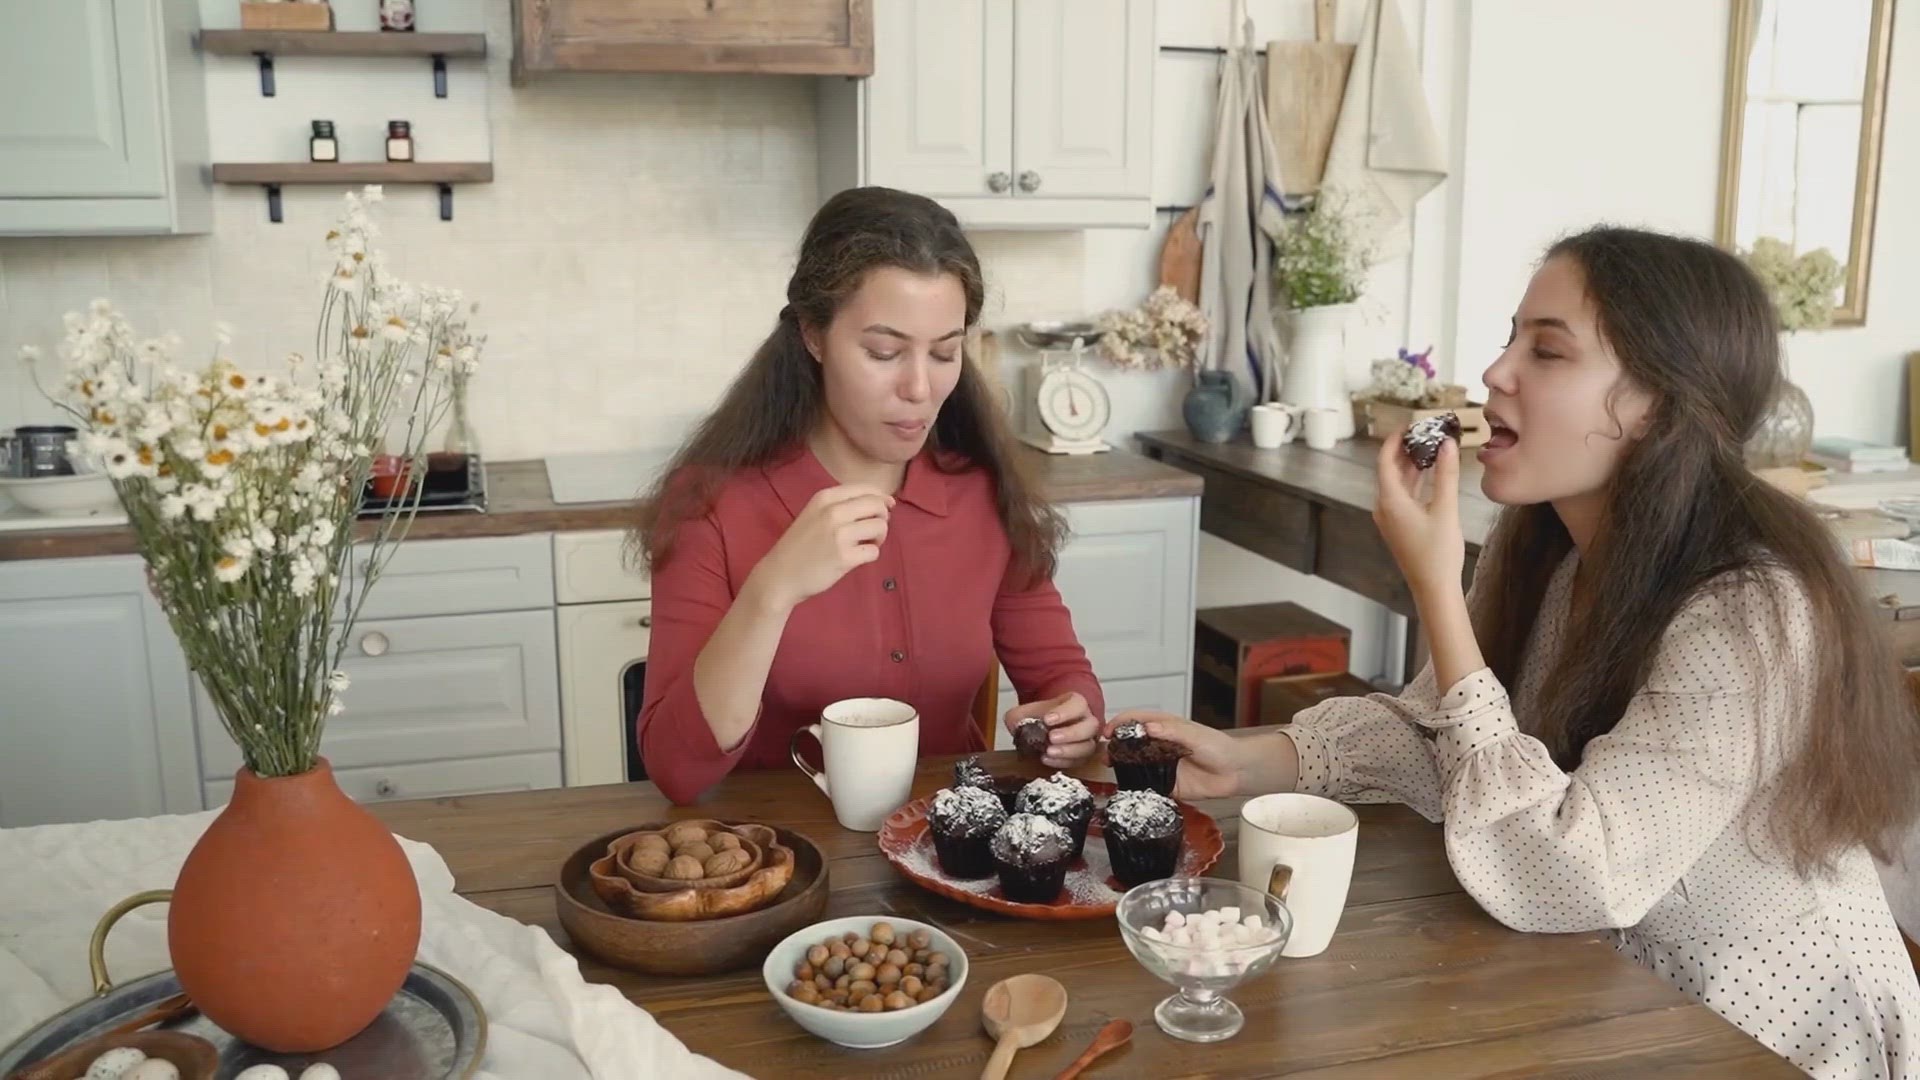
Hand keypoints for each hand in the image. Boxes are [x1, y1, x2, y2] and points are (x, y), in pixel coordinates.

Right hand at [746, 485, 891, 611]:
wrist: (779, 574)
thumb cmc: (800, 545)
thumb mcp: (815, 513)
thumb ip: (843, 504)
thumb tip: (884, 502)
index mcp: (825, 497)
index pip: (866, 488)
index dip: (882, 498)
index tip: (886, 508)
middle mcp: (833, 511)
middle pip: (878, 506)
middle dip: (883, 518)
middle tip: (873, 531)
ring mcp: (839, 534)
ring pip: (880, 527)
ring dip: (879, 538)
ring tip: (865, 545)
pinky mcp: (844, 557)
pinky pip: (874, 551)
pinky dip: (870, 555)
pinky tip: (857, 558)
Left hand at [1003, 692, 1098, 769]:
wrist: (1042, 728)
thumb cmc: (1039, 717)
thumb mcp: (1024, 712)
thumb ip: (1018, 716)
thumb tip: (1016, 726)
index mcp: (1076, 704)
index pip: (1078, 705)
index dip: (1065, 713)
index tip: (1047, 719)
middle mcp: (1086, 721)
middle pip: (1090, 726)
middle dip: (1071, 733)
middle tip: (1052, 737)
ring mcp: (1087, 739)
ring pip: (1088, 746)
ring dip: (1069, 751)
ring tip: (1049, 752)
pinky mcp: (1083, 756)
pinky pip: (1079, 761)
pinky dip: (1063, 762)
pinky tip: (1047, 759)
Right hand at [1102, 711, 1243, 799]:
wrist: (1236, 772)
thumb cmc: (1219, 747)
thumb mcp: (1195, 735)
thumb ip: (1172, 731)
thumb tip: (1149, 726)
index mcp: (1164, 728)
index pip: (1136, 720)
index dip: (1120, 723)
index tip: (1108, 731)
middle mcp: (1159, 746)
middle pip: (1130, 743)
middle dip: (1114, 745)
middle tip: (1105, 752)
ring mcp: (1161, 766)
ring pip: (1134, 765)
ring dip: (1119, 765)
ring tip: (1109, 768)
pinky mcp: (1166, 785)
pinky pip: (1146, 786)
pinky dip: (1135, 786)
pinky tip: (1126, 788)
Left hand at [1374, 428, 1465, 597]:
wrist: (1434, 588)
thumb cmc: (1438, 554)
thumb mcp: (1446, 509)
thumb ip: (1446, 474)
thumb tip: (1447, 445)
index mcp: (1389, 501)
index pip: (1385, 461)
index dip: (1394, 440)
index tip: (1407, 425)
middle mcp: (1384, 508)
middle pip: (1390, 470)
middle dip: (1406, 450)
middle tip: (1424, 431)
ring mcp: (1391, 518)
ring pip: (1398, 483)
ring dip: (1412, 465)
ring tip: (1430, 446)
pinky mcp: (1400, 525)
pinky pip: (1404, 495)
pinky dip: (1415, 481)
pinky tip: (1429, 472)